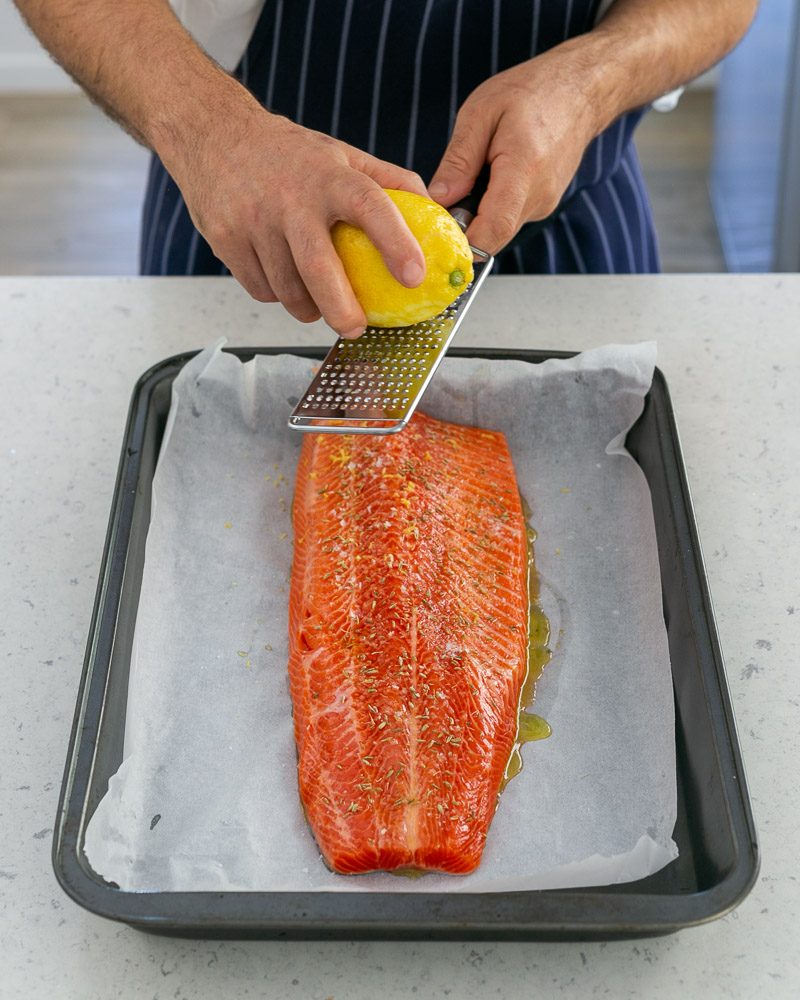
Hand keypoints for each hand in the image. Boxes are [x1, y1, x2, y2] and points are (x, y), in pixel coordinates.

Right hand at [164, 98, 428, 337]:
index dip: (395, 242)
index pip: (369, 206)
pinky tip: (284, 279)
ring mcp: (253, 220)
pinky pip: (260, 289)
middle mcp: (290, 198)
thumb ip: (389, 180)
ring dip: (308, 307)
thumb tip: (434, 214)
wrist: (214, 133)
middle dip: (340, 308)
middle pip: (318, 267)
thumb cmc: (289, 154)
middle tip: (356, 328)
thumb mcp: (342, 154)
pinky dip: (278, 295)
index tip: (415, 276)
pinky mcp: (226, 239)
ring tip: (320, 305)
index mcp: (328, 176)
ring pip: (287, 289)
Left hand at [428, 42, 605, 253]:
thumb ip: (459, 160)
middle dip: (465, 224)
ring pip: (499, 227)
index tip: (440, 234)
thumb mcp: (481, 112)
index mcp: (523, 169)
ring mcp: (545, 204)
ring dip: (479, 211)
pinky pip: (509, 217)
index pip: (494, 228)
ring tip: (480, 170)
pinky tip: (496, 172)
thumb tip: (438, 200)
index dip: (464, 242)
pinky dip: (493, 204)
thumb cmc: (531, 91)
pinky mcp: (544, 205)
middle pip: (493, 234)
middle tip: (451, 191)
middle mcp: (539, 195)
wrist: (581, 90)